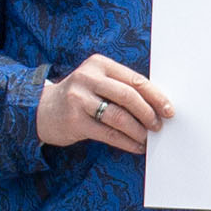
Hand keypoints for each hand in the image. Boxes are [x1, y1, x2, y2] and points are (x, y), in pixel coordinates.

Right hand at [36, 54, 173, 153]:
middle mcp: (88, 78)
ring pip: (119, 117)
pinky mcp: (74, 121)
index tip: (169, 109)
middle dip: (148, 113)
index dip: (155, 96)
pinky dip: (126, 142)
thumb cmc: (79, 96)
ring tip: (147, 138)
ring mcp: (79, 99)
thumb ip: (121, 87)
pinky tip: (135, 146)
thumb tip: (157, 105)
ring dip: (138, 130)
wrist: (42, 109)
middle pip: (128, 96)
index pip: (134, 79)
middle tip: (158, 125)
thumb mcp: (96, 81)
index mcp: (99, 64)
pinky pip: (108, 134)